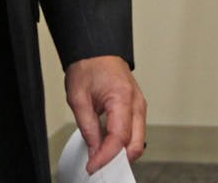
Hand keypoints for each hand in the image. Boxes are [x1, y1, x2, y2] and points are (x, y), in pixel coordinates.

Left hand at [64, 55, 146, 173]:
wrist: (96, 49)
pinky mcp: (136, 109)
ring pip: (137, 141)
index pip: (119, 137)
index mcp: (123, 97)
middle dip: (118, 160)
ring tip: (99, 156)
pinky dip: (123, 144)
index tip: (93, 167)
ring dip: (121, 153)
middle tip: (97, 166)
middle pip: (136, 144)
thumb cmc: (89, 66)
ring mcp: (139, 106)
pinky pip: (134, 133)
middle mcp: (136, 103)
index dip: (106, 156)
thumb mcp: (78, 97)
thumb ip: (88, 127)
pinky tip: (107, 145)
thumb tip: (94, 151)